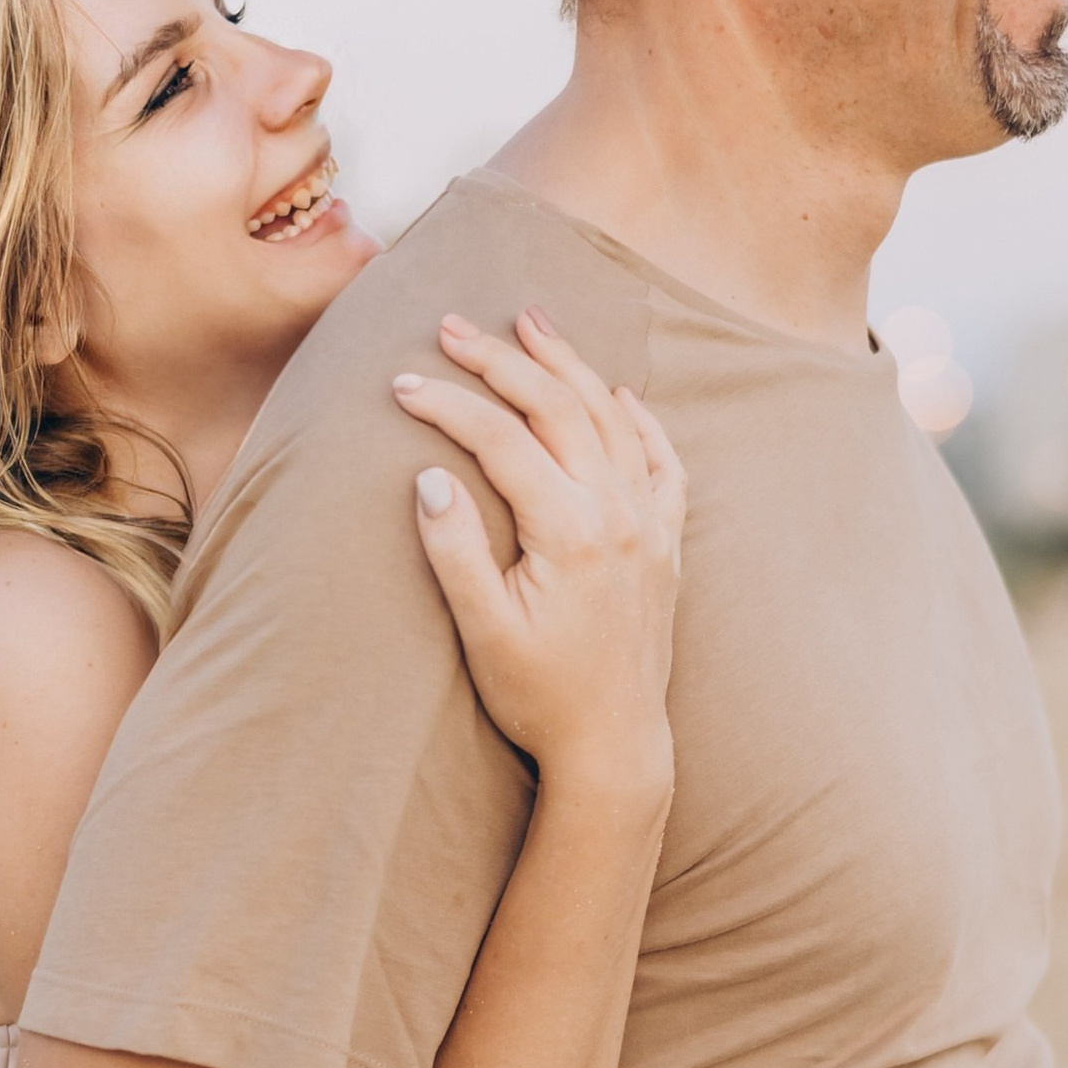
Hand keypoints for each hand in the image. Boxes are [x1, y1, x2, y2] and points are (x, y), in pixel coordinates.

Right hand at [393, 310, 685, 805]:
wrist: (614, 745)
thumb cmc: (539, 696)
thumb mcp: (483, 632)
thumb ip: (457, 552)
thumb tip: (431, 476)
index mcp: (571, 533)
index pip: (502, 441)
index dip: (448, 404)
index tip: (400, 382)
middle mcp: (619, 516)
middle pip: (558, 409)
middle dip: (502, 361)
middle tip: (454, 325)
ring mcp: (650, 526)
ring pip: (611, 420)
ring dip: (568, 366)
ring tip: (531, 322)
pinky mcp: (666, 545)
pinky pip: (663, 462)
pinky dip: (639, 420)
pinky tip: (618, 394)